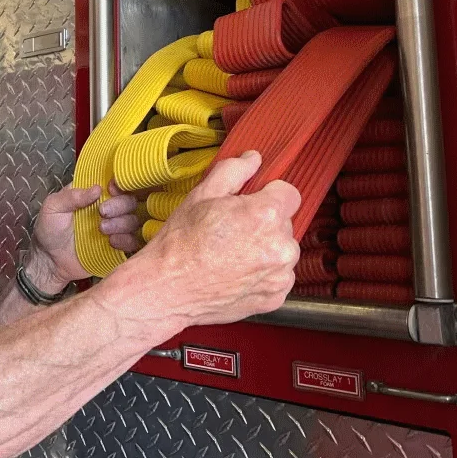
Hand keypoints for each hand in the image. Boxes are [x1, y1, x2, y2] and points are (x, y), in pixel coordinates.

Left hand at [25, 182, 140, 289]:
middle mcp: (107, 209)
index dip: (118, 185)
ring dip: (122, 223)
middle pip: (129, 200)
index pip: (115, 184)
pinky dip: (126, 240)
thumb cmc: (49, 231)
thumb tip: (96, 188)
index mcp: (93, 195)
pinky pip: (133, 241)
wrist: (50, 262)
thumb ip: (72, 196)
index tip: (111, 190)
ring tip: (102, 229)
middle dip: (119, 205)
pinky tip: (111, 242)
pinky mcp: (117, 246)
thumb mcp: (53, 207)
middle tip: (102, 213)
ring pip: (133, 220)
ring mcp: (114, 228)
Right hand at [109, 151, 300, 335]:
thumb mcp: (202, 195)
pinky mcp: (275, 297)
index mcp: (265, 215)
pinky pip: (278, 277)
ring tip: (232, 254)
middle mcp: (280, 246)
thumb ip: (234, 171)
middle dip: (264, 223)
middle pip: (285, 223)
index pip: (290, 193)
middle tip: (232, 229)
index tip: (253, 201)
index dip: (269, 193)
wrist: (166, 289)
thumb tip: (253, 159)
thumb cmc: (180, 243)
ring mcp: (280, 276)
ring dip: (266, 249)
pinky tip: (236, 272)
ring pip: (283, 251)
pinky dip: (263, 274)